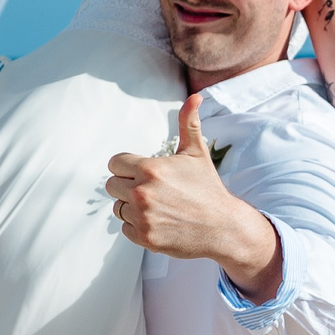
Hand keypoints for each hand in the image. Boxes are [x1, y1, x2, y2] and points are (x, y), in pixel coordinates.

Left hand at [106, 95, 284, 300]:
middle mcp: (142, 193)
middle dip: (127, 186)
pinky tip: (160, 221)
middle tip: (152, 191)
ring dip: (132, 207)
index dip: (127, 167)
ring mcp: (142, 217)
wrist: (223, 227)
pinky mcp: (144, 238)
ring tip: (158, 206)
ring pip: (118, 208)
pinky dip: (138, 226)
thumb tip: (195, 96)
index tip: (144, 173)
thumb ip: (188, 123)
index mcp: (150, 169)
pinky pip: (125, 228)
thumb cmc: (208, 188)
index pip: (114, 164)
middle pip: (111, 186)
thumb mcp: (197, 153)